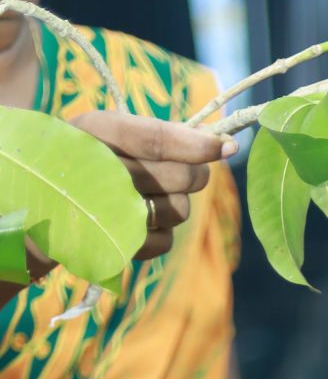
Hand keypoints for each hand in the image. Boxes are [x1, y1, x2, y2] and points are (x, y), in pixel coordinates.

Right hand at [70, 111, 232, 261]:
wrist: (47, 208)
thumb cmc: (91, 161)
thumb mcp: (112, 134)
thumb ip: (159, 135)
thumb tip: (218, 142)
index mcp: (96, 131)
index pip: (156, 139)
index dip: (197, 145)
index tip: (229, 146)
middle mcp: (101, 171)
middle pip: (179, 178)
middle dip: (195, 175)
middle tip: (192, 173)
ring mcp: (108, 213)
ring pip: (179, 210)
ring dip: (177, 204)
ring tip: (152, 197)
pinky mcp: (117, 247)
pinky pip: (166, 240)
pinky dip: (162, 232)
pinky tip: (142, 221)